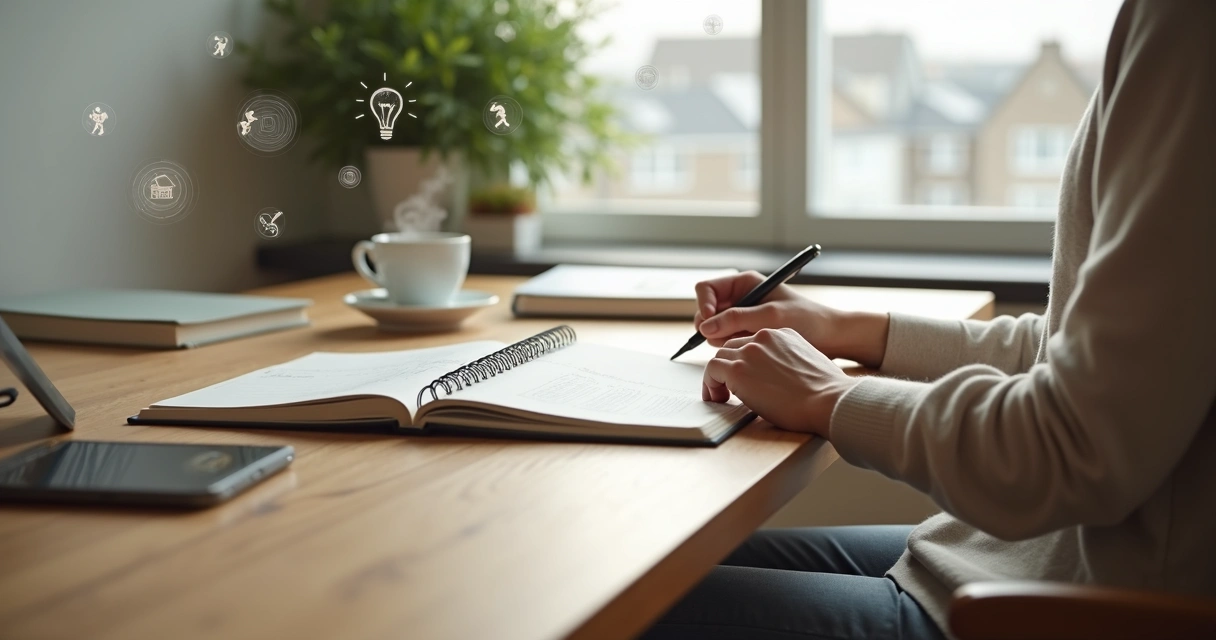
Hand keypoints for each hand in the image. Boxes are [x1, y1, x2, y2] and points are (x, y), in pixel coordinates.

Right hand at [693, 271, 889, 367]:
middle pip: (706, 311)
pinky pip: (726, 341)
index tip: (710, 323)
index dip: (703, 305)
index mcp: (745, 283)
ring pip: (714, 329)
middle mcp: (740, 298)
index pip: (706, 289)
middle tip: (728, 340)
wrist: (831, 337)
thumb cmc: (807, 320)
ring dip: (724, 338)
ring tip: (750, 343)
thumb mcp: (770, 317)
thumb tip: (705, 328)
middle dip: (713, 326)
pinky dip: (733, 347)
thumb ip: (736, 320)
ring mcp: (742, 317)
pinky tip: (753, 349)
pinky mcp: (746, 334)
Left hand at [702, 328, 858, 436]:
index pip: (753, 342)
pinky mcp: (737, 369)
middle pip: (733, 347)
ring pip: (720, 357)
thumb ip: (790, 365)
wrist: (829, 400)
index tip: (746, 379)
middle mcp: (764, 337)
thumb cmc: (827, 393)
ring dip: (717, 377)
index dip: (745, 361)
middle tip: (729, 390)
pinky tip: (716, 398)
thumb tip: (781, 381)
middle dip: (728, 367)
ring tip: (720, 397)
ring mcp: (749, 352)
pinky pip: (712, 370)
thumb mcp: (809, 367)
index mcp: (784, 334)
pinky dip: (709, 384)